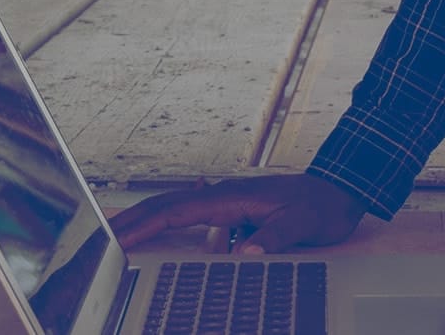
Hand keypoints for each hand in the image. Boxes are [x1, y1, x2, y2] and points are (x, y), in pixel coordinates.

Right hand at [107, 173, 368, 252]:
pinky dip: (172, 224)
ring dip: (148, 220)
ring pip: (178, 209)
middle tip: (102, 237)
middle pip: (168, 206)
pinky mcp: (237, 211)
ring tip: (120, 237)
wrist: (342, 190)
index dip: (146, 224)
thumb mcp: (304, 223)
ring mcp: (229, 202)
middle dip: (134, 220)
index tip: (118, 237)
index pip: (178, 211)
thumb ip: (276, 237)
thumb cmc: (323, 205)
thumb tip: (244, 254)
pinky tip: (164, 237)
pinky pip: (196, 218)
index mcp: (233, 198)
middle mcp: (226, 197)